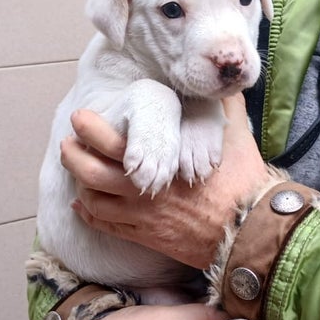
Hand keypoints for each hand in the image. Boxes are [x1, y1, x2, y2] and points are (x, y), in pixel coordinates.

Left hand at [62, 94, 269, 268]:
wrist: (250, 231)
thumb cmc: (243, 182)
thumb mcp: (235, 134)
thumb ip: (222, 106)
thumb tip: (221, 82)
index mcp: (159, 159)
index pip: (111, 141)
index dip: (90, 129)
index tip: (80, 119)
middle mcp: (143, 188)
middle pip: (91, 170)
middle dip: (73, 154)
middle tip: (68, 141)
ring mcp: (141, 215)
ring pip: (93, 199)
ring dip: (79, 182)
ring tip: (75, 168)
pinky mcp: (146, 236)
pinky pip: (106, 225)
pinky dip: (88, 213)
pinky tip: (83, 204)